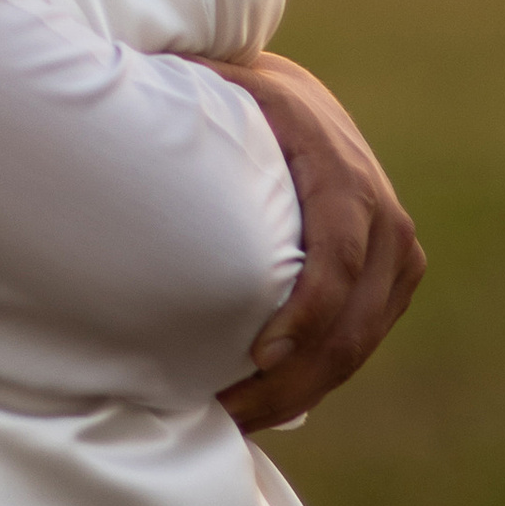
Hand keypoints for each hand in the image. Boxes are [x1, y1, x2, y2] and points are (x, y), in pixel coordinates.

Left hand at [202, 51, 425, 432]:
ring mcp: (396, 246)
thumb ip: (179, 97)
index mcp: (337, 165)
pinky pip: (363, 338)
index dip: (307, 311)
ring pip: (360, 341)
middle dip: (293, 378)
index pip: (339, 253)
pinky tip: (265, 402)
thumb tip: (108, 98)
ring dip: (302, 391)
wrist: (299, 99)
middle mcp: (381, 209)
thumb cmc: (235, 97)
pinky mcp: (396, 274)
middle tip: (228, 414)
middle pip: (352, 318)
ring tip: (236, 419)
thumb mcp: (215, 87)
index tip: (260, 355)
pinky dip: (318, 378)